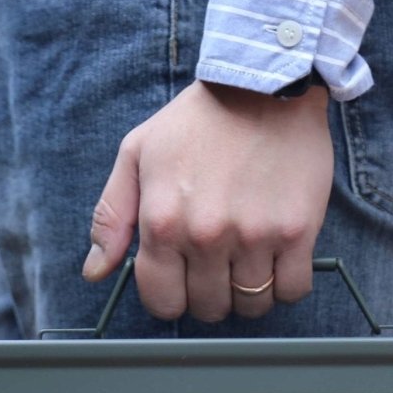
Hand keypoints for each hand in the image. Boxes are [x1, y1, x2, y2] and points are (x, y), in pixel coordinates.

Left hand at [82, 79, 332, 321]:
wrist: (265, 84)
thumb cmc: (198, 120)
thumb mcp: (137, 153)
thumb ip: (112, 216)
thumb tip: (95, 271)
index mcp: (163, 223)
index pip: (163, 303)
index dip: (172, 297)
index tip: (183, 279)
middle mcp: (207, 236)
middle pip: (209, 309)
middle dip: (211, 295)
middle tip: (218, 265)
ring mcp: (255, 236)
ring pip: (252, 306)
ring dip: (249, 293)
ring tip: (248, 261)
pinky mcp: (297, 231)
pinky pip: (292, 290)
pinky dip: (286, 284)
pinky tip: (278, 258)